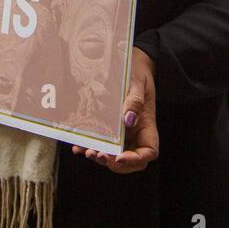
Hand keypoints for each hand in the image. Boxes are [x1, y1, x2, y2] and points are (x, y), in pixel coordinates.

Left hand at [72, 47, 157, 173]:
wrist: (131, 65)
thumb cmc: (137, 73)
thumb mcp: (137, 83)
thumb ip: (134, 101)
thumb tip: (128, 120)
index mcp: (147, 126)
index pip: (149, 152)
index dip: (136, 159)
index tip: (120, 158)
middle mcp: (136, 134)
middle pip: (130, 159)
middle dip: (114, 162)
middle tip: (98, 155)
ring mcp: (124, 134)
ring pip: (114, 155)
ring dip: (101, 157)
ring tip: (87, 152)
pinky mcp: (111, 130)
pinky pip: (102, 144)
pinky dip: (91, 147)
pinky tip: (79, 146)